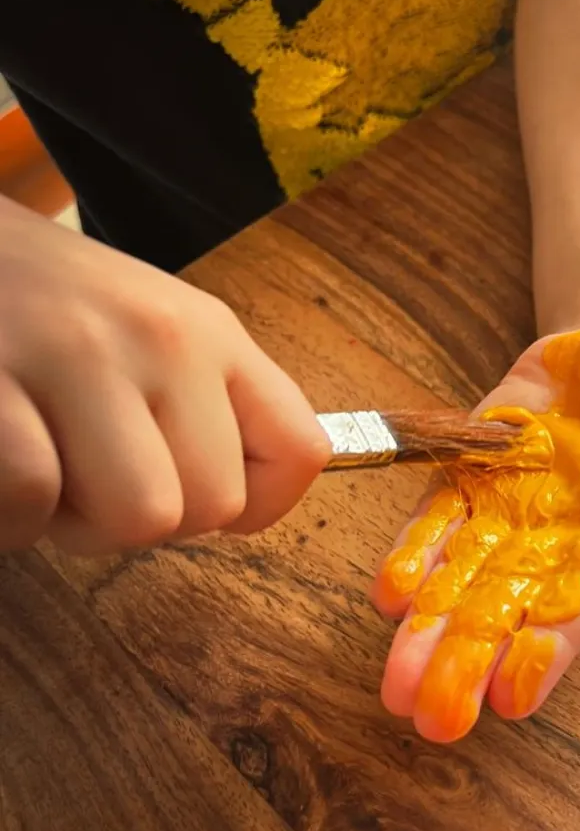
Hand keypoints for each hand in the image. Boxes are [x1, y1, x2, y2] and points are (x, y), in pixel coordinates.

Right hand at [0, 198, 328, 554]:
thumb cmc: (30, 307)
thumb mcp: (140, 330)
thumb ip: (198, 407)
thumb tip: (238, 510)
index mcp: (208, 331)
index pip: (299, 451)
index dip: (252, 506)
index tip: (189, 496)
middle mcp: (162, 336)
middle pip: (212, 505)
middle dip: (141, 519)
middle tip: (80, 471)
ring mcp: (79, 352)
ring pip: (140, 518)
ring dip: (72, 523)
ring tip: (35, 460)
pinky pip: (34, 499)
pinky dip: (9, 516)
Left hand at [373, 322, 579, 740]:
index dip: (547, 650)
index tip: (512, 698)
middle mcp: (558, 544)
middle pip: (508, 612)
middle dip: (469, 664)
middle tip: (431, 719)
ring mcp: (510, 515)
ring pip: (462, 582)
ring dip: (429, 632)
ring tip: (395, 685)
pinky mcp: (471, 478)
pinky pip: (438, 522)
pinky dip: (414, 556)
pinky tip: (387, 594)